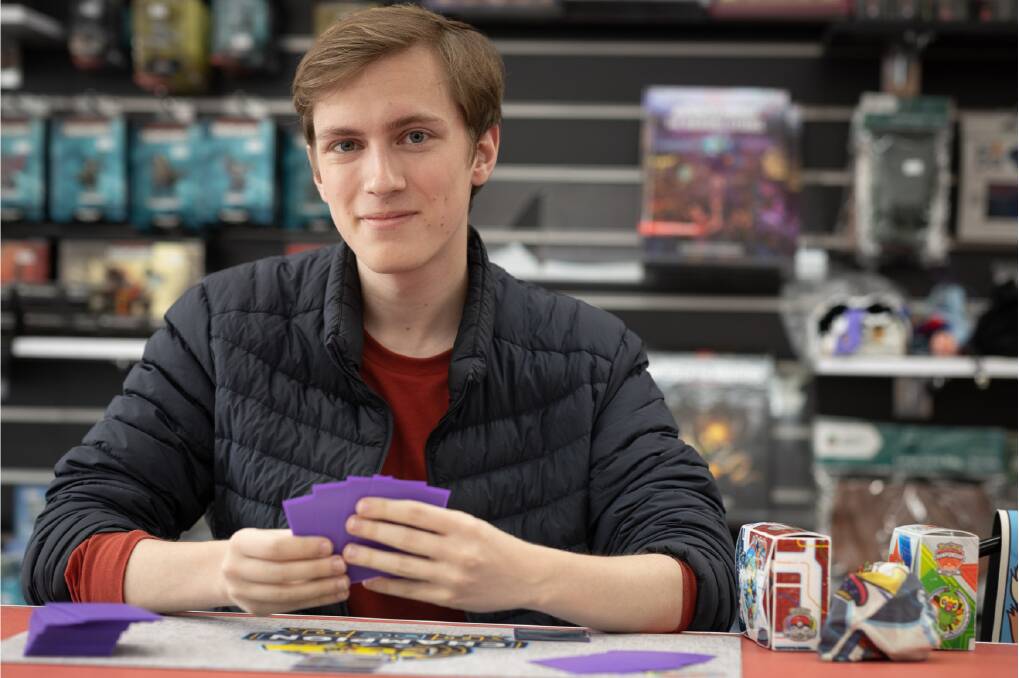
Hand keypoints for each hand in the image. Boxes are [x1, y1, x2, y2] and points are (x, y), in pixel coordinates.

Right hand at [218, 528, 348, 615]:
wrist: (232, 570)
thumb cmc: (261, 547)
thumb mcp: (269, 535)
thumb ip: (294, 537)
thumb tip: (333, 538)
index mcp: (241, 543)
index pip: (275, 548)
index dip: (304, 548)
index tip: (330, 546)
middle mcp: (236, 570)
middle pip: (281, 573)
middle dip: (315, 569)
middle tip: (341, 565)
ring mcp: (243, 594)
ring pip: (286, 594)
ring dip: (319, 589)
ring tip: (343, 582)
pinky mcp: (256, 610)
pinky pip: (290, 606)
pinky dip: (316, 600)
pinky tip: (335, 593)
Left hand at [343, 499, 545, 611]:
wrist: (525, 576)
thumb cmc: (493, 545)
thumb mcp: (470, 523)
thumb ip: (437, 520)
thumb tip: (394, 513)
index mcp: (461, 525)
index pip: (415, 513)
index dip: (385, 508)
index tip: (363, 505)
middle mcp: (456, 551)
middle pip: (404, 538)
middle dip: (372, 531)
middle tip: (349, 525)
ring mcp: (451, 577)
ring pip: (402, 566)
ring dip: (372, 558)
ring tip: (350, 552)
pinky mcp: (448, 598)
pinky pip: (410, 591)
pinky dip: (386, 584)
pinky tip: (369, 578)